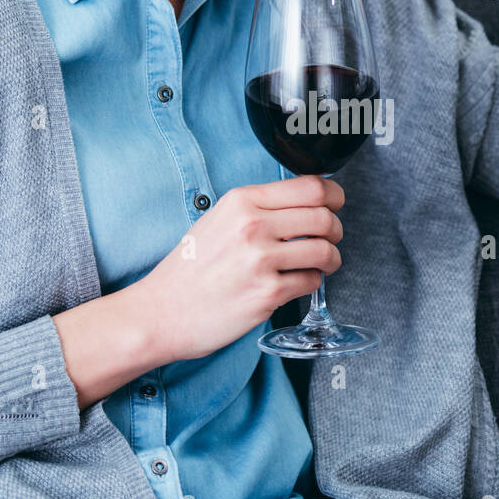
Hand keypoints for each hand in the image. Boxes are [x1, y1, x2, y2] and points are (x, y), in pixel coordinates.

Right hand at [133, 175, 344, 362]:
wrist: (161, 311)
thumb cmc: (188, 269)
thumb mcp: (218, 220)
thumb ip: (257, 208)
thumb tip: (304, 202)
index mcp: (242, 201)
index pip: (310, 186)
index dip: (334, 195)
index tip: (336, 204)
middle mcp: (253, 226)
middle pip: (324, 218)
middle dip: (336, 229)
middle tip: (331, 238)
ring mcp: (261, 261)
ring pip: (326, 251)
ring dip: (331, 259)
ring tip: (321, 264)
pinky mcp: (268, 294)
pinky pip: (312, 282)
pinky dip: (311, 283)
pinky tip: (296, 284)